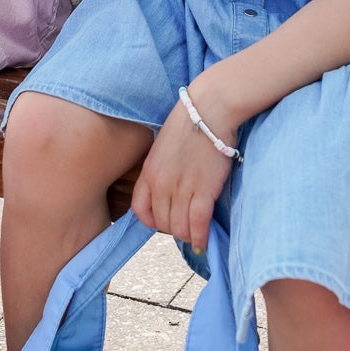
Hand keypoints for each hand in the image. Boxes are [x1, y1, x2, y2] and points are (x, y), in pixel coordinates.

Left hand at [131, 95, 236, 255]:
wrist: (210, 109)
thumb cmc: (191, 121)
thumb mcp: (164, 146)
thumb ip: (163, 167)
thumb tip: (172, 184)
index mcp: (149, 171)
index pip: (140, 210)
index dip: (152, 221)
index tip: (164, 220)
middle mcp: (161, 184)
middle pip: (162, 223)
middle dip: (174, 228)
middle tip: (187, 225)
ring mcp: (181, 188)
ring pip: (179, 228)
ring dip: (188, 235)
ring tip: (197, 234)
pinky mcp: (203, 191)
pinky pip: (197, 224)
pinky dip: (201, 237)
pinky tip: (204, 242)